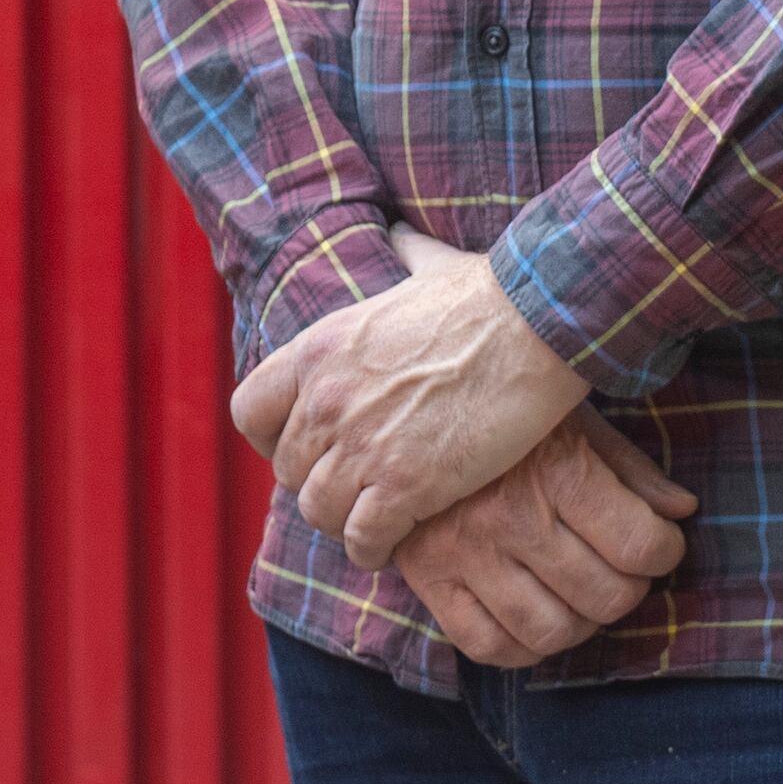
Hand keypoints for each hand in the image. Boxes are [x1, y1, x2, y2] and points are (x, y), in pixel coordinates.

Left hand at [229, 223, 590, 565]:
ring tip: (371, 520)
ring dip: (343, 521)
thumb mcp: (425, 268)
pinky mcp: (405, 484)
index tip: (303, 446)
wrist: (534, 324)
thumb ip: (403, 256)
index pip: (249, 412)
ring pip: (318, 512)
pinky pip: (362, 539)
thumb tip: (401, 234)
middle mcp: (325, 399)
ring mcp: (361, 445)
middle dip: (317, 483)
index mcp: (318, 349)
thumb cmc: (487, 295)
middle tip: (353, 488)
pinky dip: (373, 549)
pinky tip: (392, 545)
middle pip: (287, 472)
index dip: (271, 437)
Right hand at [392, 407, 699, 666]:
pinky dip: (523, 646)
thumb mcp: (571, 419)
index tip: (657, 542)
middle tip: (621, 568)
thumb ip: (629, 469)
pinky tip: (535, 615)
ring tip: (581, 593)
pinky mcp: (428, 579)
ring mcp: (464, 553)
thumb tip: (682, 511)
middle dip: (630, 588)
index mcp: (554, 467)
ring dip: (581, 622)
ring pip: (553, 631)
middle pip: (606, 596)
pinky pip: (488, 647)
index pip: (641, 546)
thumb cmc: (502, 413)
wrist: (398, 408)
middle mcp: (509, 516)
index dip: (664, 552)